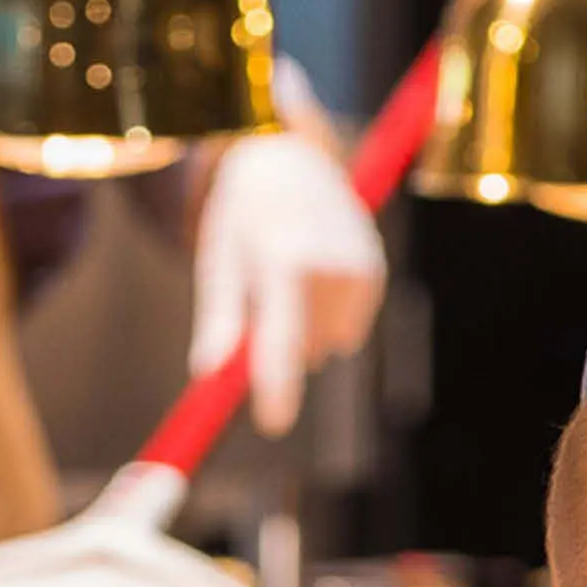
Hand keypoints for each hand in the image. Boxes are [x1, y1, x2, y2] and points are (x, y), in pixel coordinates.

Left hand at [188, 132, 387, 435]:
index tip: (273, 424)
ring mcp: (360, 267)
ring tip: (284, 284)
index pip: (284, 337)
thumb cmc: (242, 218)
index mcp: (283, 257)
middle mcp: (330, 263)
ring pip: (327, 344)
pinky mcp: (375, 273)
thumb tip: (211, 378)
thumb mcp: (218, 261)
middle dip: (277, 352)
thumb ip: (218, 321)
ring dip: (303, 334)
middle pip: (305, 349)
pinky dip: (325, 321)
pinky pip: (346, 331)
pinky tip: (311, 281)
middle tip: (255, 310)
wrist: (288, 162)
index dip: (279, 385)